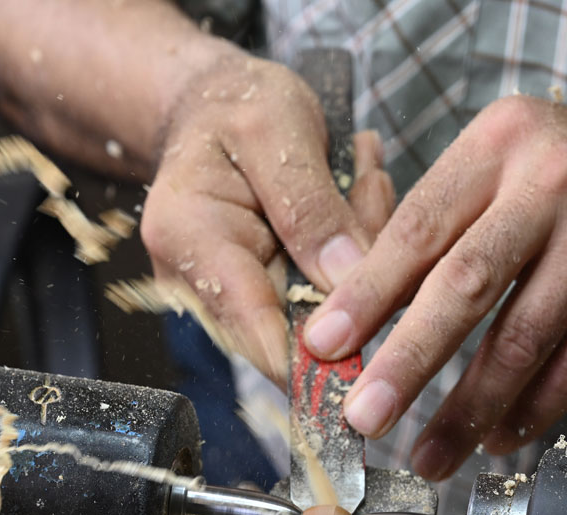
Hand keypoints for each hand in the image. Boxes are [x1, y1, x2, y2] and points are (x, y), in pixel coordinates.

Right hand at [140, 52, 394, 382]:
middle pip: (299, 326)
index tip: (378, 340)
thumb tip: (347, 285)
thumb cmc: (236, 107)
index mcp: (188, 238)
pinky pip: (328, 294)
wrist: (211, 106)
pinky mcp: (267, 294)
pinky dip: (354, 250)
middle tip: (368, 185)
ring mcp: (234, 295)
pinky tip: (351, 194)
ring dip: (359, 251)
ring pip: (324, 311)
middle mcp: (200, 283)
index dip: (318, 355)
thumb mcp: (276, 130)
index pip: (255, 328)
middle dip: (355, 272)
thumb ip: (311, 208)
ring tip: (356, 176)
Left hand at [303, 95, 566, 479]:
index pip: (418, 226)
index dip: (365, 293)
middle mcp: (552, 178)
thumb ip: (446, 226)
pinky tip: (497, 439)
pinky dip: (531, 410)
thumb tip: (358, 315)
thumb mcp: (511, 172)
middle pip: (464, 284)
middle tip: (364, 415)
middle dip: (407, 361)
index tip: (323, 344)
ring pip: (519, 338)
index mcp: (500, 142)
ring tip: (428, 455)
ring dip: (468, 409)